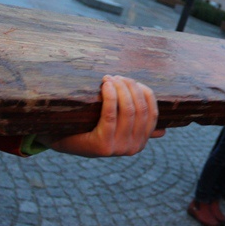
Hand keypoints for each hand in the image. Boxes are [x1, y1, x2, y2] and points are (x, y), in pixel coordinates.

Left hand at [40, 75, 164, 156]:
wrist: (62, 140)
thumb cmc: (90, 129)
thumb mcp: (117, 129)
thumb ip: (137, 129)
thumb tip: (162, 132)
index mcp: (141, 143)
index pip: (152, 112)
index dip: (144, 92)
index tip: (131, 80)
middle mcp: (133, 148)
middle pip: (140, 109)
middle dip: (130, 87)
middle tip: (117, 76)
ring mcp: (119, 149)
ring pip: (127, 110)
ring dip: (120, 89)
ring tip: (109, 78)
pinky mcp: (103, 146)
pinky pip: (110, 115)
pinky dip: (110, 97)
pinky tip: (105, 85)